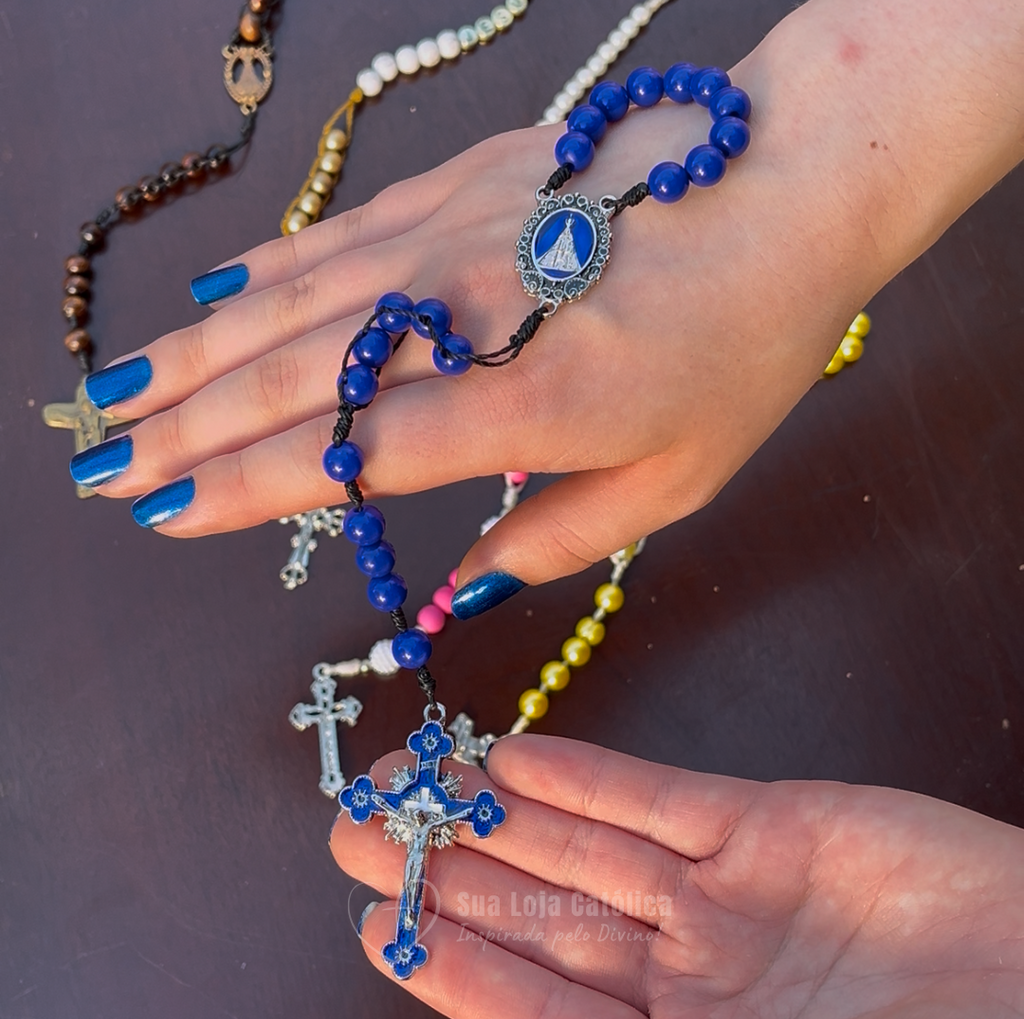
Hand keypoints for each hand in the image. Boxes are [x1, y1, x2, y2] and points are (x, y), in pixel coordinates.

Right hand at [82, 0, 1023, 603]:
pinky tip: (215, 295)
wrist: (790, 182)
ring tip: (124, 392)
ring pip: (302, 303)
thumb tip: (462, 593)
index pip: (359, 453)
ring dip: (202, 352)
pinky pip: (349, 235)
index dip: (253, 488)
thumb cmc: (748, 341)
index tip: (170, 514)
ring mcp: (463, 237)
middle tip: (109, 464)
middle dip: (192, 427)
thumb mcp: (677, 480)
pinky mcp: (468, 185)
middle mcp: (478, 314)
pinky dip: (274, 271)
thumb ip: (556, 541)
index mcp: (534, 403)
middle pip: (304, 377)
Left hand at [333, 734, 1023, 1018]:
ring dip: (497, 812)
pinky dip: (587, 778)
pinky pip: (658, 801)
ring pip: (583, 846)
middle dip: (447, 867)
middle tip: (365, 825)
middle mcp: (691, 983)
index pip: (536, 1011)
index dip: (452, 961)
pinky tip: (519, 759)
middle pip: (542, 914)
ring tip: (416, 779)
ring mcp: (728, 902)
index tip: (374, 916)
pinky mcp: (770, 831)